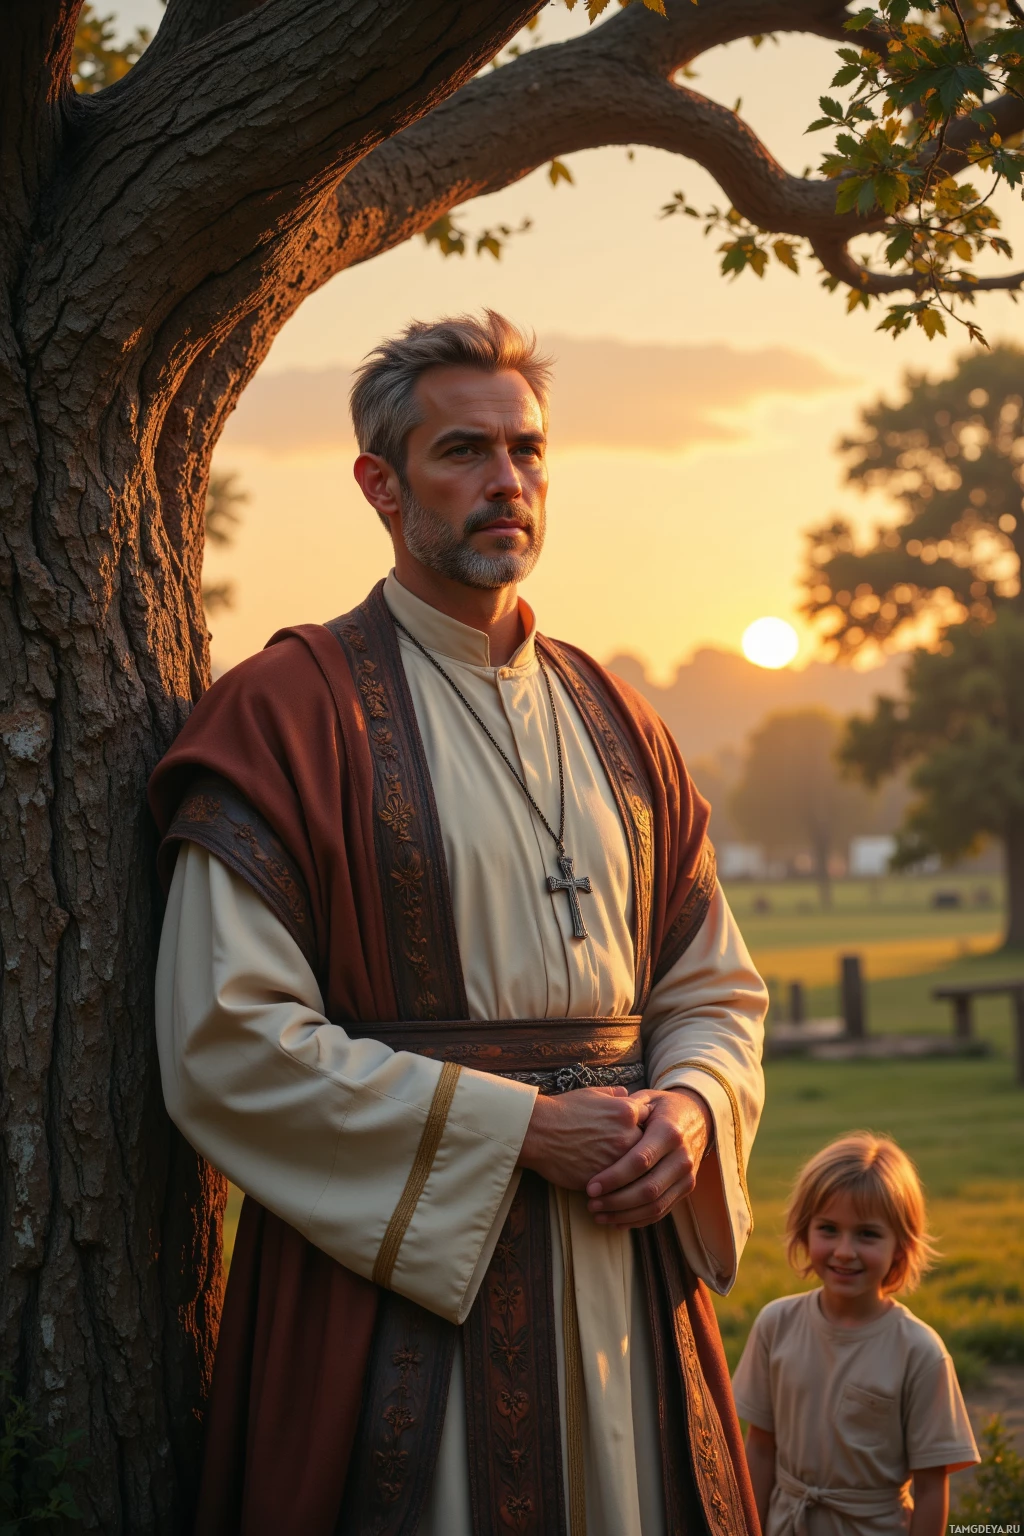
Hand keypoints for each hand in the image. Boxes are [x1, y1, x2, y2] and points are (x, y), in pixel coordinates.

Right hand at [517, 1086, 648, 1189]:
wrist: (538, 1131)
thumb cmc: (562, 1110)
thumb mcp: (591, 1093)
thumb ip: (614, 1094)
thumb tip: (627, 1093)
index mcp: (627, 1112)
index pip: (652, 1123)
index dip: (648, 1129)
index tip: (643, 1134)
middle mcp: (627, 1135)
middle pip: (650, 1149)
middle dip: (645, 1153)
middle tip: (637, 1158)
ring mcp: (617, 1159)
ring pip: (639, 1172)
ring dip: (635, 1175)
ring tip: (628, 1177)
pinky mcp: (605, 1179)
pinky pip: (622, 1187)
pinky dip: (620, 1188)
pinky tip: (615, 1187)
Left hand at [584, 1088, 712, 1227]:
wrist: (698, 1118)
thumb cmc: (663, 1108)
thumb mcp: (648, 1099)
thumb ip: (627, 1108)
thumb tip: (601, 1114)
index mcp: (669, 1132)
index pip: (640, 1161)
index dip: (614, 1177)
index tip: (590, 1187)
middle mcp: (682, 1157)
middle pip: (648, 1189)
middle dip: (616, 1201)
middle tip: (591, 1204)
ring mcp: (687, 1176)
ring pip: (655, 1205)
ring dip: (625, 1215)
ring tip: (598, 1215)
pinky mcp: (687, 1188)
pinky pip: (662, 1211)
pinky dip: (638, 1220)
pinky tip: (616, 1221)